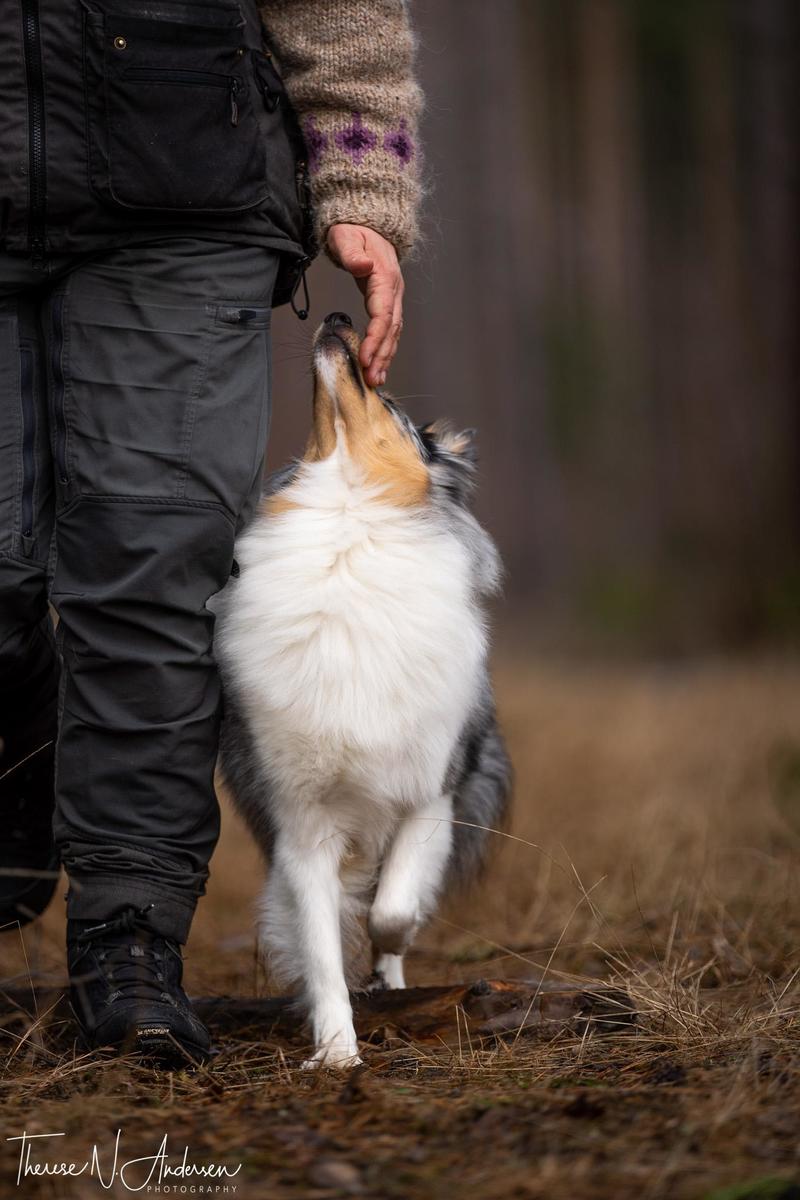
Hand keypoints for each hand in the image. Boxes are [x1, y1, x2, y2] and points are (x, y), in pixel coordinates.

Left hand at [326, 223, 403, 386]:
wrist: (366, 223)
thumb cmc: (352, 230)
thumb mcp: (346, 235)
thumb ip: (352, 252)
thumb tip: (363, 266)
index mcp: (385, 277)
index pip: (383, 314)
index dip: (374, 338)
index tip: (364, 358)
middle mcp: (393, 290)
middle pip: (391, 329)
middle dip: (381, 356)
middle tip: (371, 379)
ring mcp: (393, 297)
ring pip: (393, 333)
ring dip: (384, 358)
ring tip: (375, 380)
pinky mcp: (388, 303)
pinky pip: (389, 330)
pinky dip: (384, 350)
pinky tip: (378, 367)